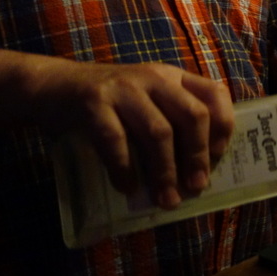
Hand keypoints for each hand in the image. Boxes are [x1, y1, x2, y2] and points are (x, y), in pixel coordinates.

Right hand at [0, 50, 233, 209]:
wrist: (53, 85)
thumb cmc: (109, 101)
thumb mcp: (146, 98)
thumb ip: (170, 118)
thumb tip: (197, 167)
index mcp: (172, 76)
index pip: (213, 93)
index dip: (223, 125)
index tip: (218, 155)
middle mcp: (153, 77)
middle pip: (192, 115)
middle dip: (197, 155)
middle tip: (196, 186)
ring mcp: (123, 88)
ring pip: (158, 132)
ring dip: (165, 171)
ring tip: (166, 199)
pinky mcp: (93, 103)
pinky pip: (116, 141)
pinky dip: (125, 169)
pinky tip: (128, 187)